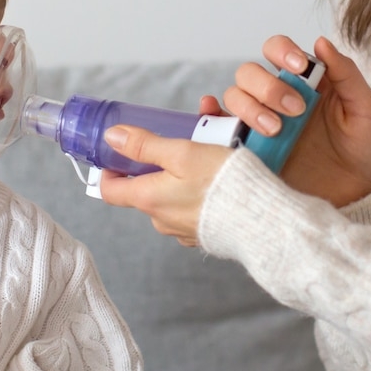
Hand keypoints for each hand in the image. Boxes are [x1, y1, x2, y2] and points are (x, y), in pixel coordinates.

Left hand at [95, 126, 233, 246]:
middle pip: (143, 190)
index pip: (110, 190)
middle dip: (154, 167)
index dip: (109, 169)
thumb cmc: (223, 183)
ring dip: (178, 179)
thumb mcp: (182, 152)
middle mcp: (161, 220)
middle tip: (175, 145)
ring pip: (170, 199)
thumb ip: (146, 144)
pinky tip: (216, 181)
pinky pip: (191, 210)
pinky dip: (197, 194)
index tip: (119, 153)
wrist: (261, 219)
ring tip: (203, 158)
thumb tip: (112, 137)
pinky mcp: (203, 234)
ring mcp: (182, 230)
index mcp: (149, 199)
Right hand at [213, 36, 370, 207]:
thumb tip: (320, 42)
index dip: (281, 51)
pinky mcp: (251, 151)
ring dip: (248, 107)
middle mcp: (277, 98)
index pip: (277, 50)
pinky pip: (219, 128)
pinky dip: (210, 115)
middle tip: (295, 111)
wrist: (366, 195)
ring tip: (275, 130)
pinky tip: (213, 112)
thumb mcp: (365, 108)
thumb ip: (346, 74)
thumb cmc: (369, 148)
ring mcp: (261, 124)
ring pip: (233, 97)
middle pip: (249, 73)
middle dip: (266, 87)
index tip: (299, 68)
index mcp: (305, 81)